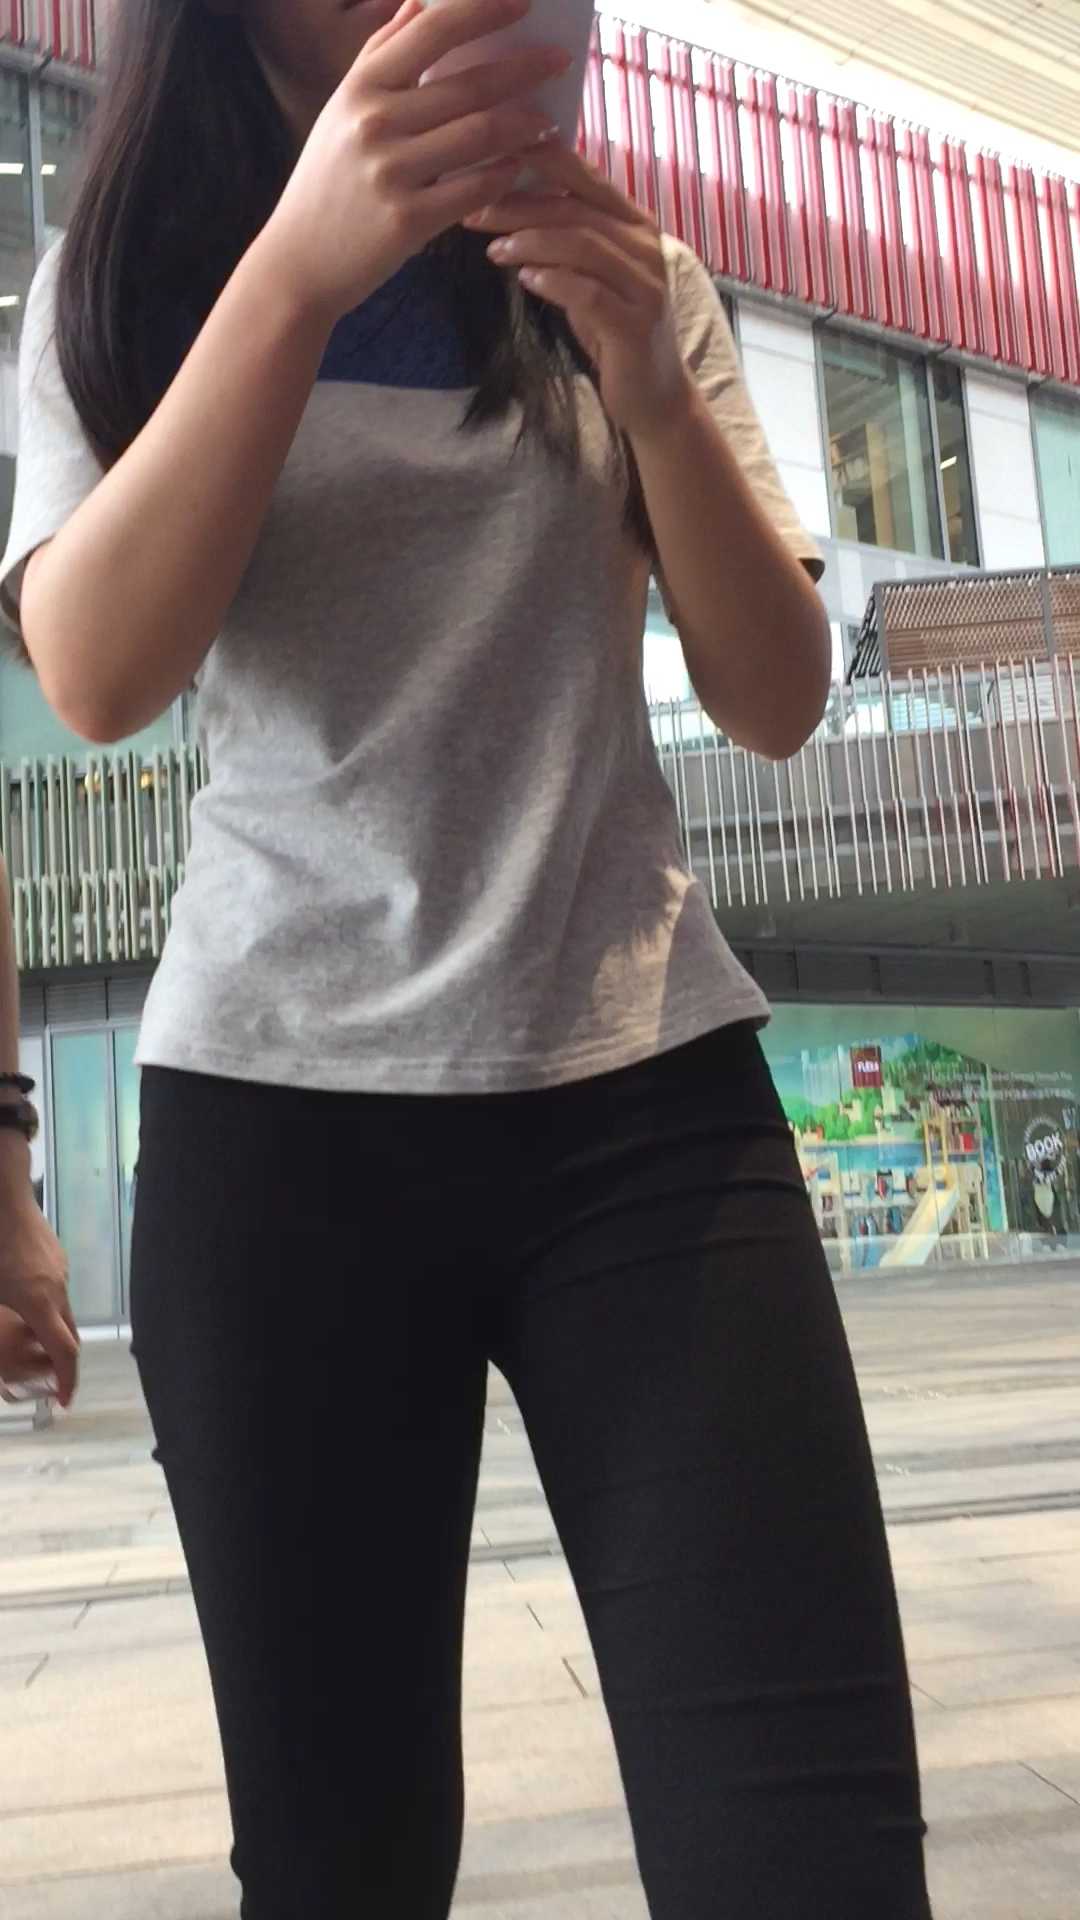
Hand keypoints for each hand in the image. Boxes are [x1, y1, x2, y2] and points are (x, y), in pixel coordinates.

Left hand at [0, 1144, 78, 1407]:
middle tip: (45, 1378)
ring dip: (51, 1331)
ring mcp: (60, 1272)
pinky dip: (47, 1308)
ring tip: (28, 1338)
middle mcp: (57, 1291)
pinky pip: (57, 1292)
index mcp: (39, 1303)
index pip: (64, 1352)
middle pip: (69, 1335)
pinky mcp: (56, 1257)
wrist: (4, 1195)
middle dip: (61, 1361)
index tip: (63, 1401)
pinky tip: (23, 1299)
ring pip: (63, 1312)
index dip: (67, 1380)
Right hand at [261, 0, 571, 326]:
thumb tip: (418, 3)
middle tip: (560, 62)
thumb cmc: (327, 183)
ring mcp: (391, 173)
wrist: (299, 262)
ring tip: (547, 121)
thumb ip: (379, 55)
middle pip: (469, 84)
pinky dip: (505, 176)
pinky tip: (520, 168)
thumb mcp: (340, 111)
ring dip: (525, 125)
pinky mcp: (407, 221)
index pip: (431, 32)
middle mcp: (375, 123)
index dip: (483, 11)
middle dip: (525, 69)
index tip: (524, 2)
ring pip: (480, 135)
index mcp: (361, 87)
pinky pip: (474, 190)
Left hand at [464, 146, 694, 440]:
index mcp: (634, 224)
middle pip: (576, 209)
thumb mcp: (591, 275)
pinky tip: (526, 280)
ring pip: (584, 245)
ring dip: (532, 242)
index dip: (539, 161)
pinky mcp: (636, 325)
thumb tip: (510, 202)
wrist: (656, 394)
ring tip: (495, 250)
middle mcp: (645, 246)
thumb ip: (567, 239)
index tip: (491, 159)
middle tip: (476, 213)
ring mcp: (645, 285)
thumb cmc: (614, 329)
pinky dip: (554, 282)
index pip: (585, 177)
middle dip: (520, 207)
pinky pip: (590, 293)